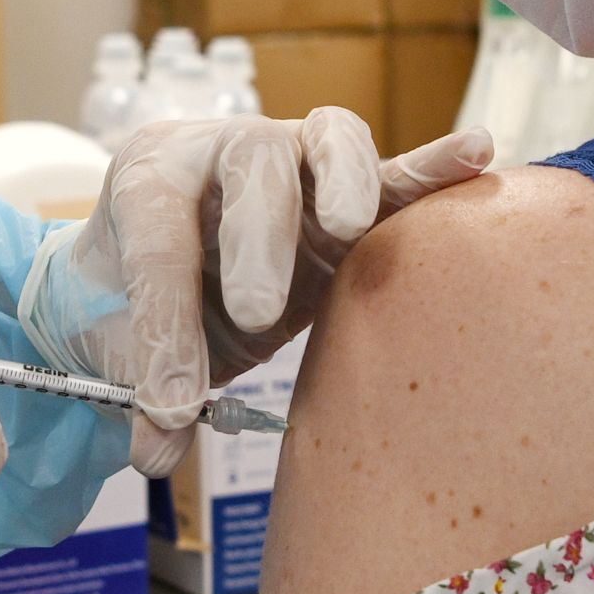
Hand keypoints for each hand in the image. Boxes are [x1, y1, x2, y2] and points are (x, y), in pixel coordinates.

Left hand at [17, 112, 493, 474]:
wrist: (167, 267)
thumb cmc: (135, 298)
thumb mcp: (118, 344)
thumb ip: (137, 394)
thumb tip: (158, 454)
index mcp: (151, 175)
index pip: (157, 238)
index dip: (164, 325)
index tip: (171, 404)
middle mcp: (223, 149)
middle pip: (250, 160)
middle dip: (255, 238)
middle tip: (254, 314)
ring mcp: (297, 162)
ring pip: (328, 140)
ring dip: (344, 180)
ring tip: (349, 224)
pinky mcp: (352, 194)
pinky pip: (396, 173)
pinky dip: (434, 166)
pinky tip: (476, 154)